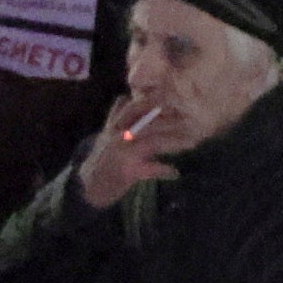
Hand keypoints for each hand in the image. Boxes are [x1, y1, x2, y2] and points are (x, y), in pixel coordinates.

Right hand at [76, 95, 185, 210]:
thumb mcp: (106, 134)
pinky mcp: (128, 171)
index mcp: (117, 125)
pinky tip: (174, 172)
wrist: (90, 186)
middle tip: (193, 120)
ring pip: (153, 143)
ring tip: (191, 142)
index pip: (138, 107)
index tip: (178, 98)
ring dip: (173, 143)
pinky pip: (150, 169)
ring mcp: (124, 153)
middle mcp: (120, 135)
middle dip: (172, 121)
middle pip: (150, 123)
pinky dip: (163, 170)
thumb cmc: (102, 159)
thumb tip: (123, 97)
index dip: (158, 102)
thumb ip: (115, 116)